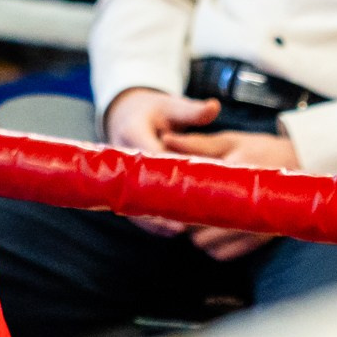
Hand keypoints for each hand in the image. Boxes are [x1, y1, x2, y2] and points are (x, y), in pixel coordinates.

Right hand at [103, 87, 217, 236]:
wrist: (128, 115)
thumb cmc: (153, 111)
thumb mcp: (171, 105)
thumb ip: (192, 110)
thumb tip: (214, 107)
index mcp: (133, 130)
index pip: (151, 155)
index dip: (167, 173)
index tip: (187, 187)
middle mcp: (122, 155)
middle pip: (141, 184)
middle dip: (161, 204)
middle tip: (183, 222)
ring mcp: (122, 173)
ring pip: (135, 200)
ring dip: (155, 218)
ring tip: (180, 230)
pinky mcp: (126, 185)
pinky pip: (136, 206)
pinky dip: (152, 220)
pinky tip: (172, 231)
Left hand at [166, 128, 298, 259]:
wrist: (301, 165)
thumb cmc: (260, 150)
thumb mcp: (230, 141)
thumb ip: (197, 143)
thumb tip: (165, 139)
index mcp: (240, 172)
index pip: (200, 196)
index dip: (179, 204)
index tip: (166, 203)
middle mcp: (250, 203)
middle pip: (201, 225)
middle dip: (186, 222)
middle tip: (176, 213)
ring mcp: (256, 225)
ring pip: (210, 244)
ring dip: (197, 236)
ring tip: (194, 222)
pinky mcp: (262, 239)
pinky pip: (225, 253)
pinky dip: (213, 247)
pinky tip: (209, 235)